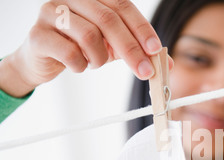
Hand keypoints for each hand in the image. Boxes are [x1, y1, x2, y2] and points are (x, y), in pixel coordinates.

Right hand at [1, 0, 169, 96]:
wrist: (43, 60)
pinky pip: (69, 52)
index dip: (142, 28)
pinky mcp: (38, 34)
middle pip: (108, 20)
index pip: (123, 6)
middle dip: (131, 50)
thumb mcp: (113, 48)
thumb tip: (168, 65)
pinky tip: (77, 65)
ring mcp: (51, 12)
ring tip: (94, 63)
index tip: (156, 50)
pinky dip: (80, 65)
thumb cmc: (81, 48)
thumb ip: (138, 52)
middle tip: (145, 73)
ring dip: (99, 58)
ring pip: (89, 35)